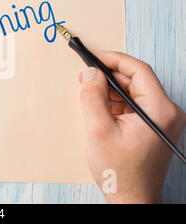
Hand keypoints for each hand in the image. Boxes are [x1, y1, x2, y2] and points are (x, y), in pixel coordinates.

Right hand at [79, 51, 185, 203]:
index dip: (115, 60)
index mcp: (160, 110)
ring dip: (111, 92)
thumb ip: (92, 97)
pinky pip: (134, 105)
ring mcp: (162, 120)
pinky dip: (116, 104)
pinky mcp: (154, 127)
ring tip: (91, 98)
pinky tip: (101, 111)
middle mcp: (166, 113)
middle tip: (87, 78)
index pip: (139, 71)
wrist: (131, 198)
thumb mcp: (98, 130)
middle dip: (109, 78)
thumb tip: (90, 73)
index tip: (96, 56)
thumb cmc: (120, 171)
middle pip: (136, 81)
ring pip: (134, 93)